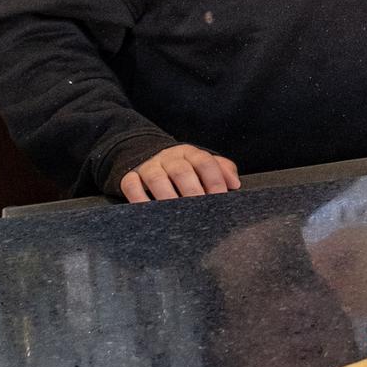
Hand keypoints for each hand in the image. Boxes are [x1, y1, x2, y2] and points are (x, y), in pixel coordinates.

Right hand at [120, 144, 240, 202]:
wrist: (149, 155)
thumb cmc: (184, 166)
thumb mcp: (202, 163)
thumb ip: (222, 169)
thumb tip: (235, 184)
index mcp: (190, 153)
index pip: (205, 162)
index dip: (214, 179)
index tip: (220, 197)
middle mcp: (170, 157)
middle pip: (182, 171)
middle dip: (192, 190)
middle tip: (199, 209)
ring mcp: (150, 166)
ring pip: (156, 178)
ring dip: (167, 196)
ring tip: (176, 213)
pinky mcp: (131, 175)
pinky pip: (131, 184)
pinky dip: (137, 197)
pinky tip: (148, 211)